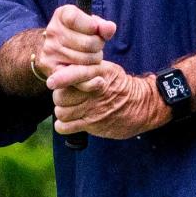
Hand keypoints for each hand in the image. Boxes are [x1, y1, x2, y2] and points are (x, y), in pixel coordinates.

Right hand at [36, 4, 115, 77]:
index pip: (74, 19)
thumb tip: (110, 28)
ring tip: (91, 56)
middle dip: (98, 46)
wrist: (59, 48)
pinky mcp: (52, 69)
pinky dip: (90, 78)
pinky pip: (76, 76)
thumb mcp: (91, 24)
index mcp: (62, 15)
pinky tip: (96, 76)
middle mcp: (52, 31)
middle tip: (96, 47)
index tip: (95, 29)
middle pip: (86, 43)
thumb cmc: (80, 33)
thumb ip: (102, 26)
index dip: (90, 26)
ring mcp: (50, 51)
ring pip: (85, 60)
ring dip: (94, 60)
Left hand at [50, 62, 167, 139]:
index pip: (75, 74)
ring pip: (61, 112)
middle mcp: (94, 92)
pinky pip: (66, 127)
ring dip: (62, 111)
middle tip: (67, 96)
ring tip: (70, 108)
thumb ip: (86, 69)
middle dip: (60, 96)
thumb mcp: (108, 70)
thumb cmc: (120, 85)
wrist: (143, 105)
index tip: (52, 82)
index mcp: (97, 74)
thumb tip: (62, 69)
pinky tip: (69, 121)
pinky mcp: (93, 125)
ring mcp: (93, 110)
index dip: (61, 78)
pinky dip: (62, 125)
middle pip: (61, 95)